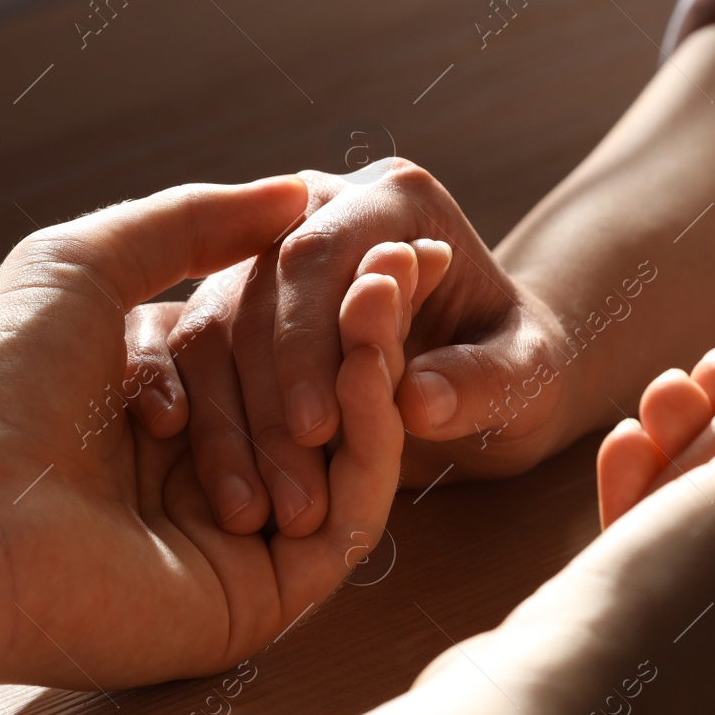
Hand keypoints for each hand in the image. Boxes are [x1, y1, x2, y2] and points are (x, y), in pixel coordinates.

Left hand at [0, 178, 419, 698]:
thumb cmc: (1, 381)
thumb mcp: (88, 262)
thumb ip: (193, 222)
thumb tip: (297, 190)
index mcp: (167, 417)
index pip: (276, 356)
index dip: (330, 298)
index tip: (385, 241)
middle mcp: (209, 482)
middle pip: (320, 404)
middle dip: (365, 328)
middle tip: (411, 261)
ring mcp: (244, 545)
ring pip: (344, 459)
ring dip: (373, 372)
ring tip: (385, 294)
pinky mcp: (266, 597)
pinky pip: (348, 519)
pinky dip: (370, 443)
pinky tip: (366, 370)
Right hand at [138, 159, 584, 537]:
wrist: (489, 375)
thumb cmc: (518, 366)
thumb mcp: (529, 378)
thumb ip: (485, 380)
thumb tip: (419, 400)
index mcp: (392, 201)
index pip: (321, 257)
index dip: (309, 344)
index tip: (320, 432)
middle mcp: (315, 210)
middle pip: (255, 291)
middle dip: (266, 400)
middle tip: (286, 494)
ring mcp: (262, 255)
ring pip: (210, 328)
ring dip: (225, 425)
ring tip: (251, 513)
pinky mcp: (230, 307)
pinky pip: (184, 357)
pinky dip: (191, 419)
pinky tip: (205, 484)